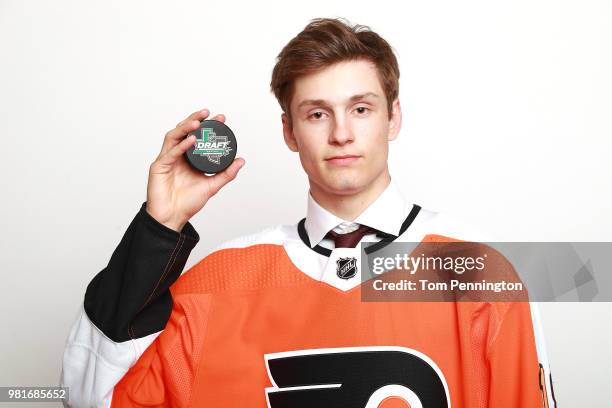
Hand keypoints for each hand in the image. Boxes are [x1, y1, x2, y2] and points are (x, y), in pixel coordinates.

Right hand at [145, 109, 244, 231]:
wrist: (172, 217)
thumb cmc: (188, 203)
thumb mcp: (212, 186)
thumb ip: (226, 174)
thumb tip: (241, 160)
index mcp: (187, 158)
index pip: (197, 136)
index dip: (207, 125)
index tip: (221, 118)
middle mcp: (176, 155)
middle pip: (184, 131)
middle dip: (196, 120)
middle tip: (208, 113)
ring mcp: (166, 159)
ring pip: (173, 136)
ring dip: (185, 127)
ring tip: (198, 122)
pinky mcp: (158, 167)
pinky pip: (170, 153)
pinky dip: (181, 146)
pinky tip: (191, 140)